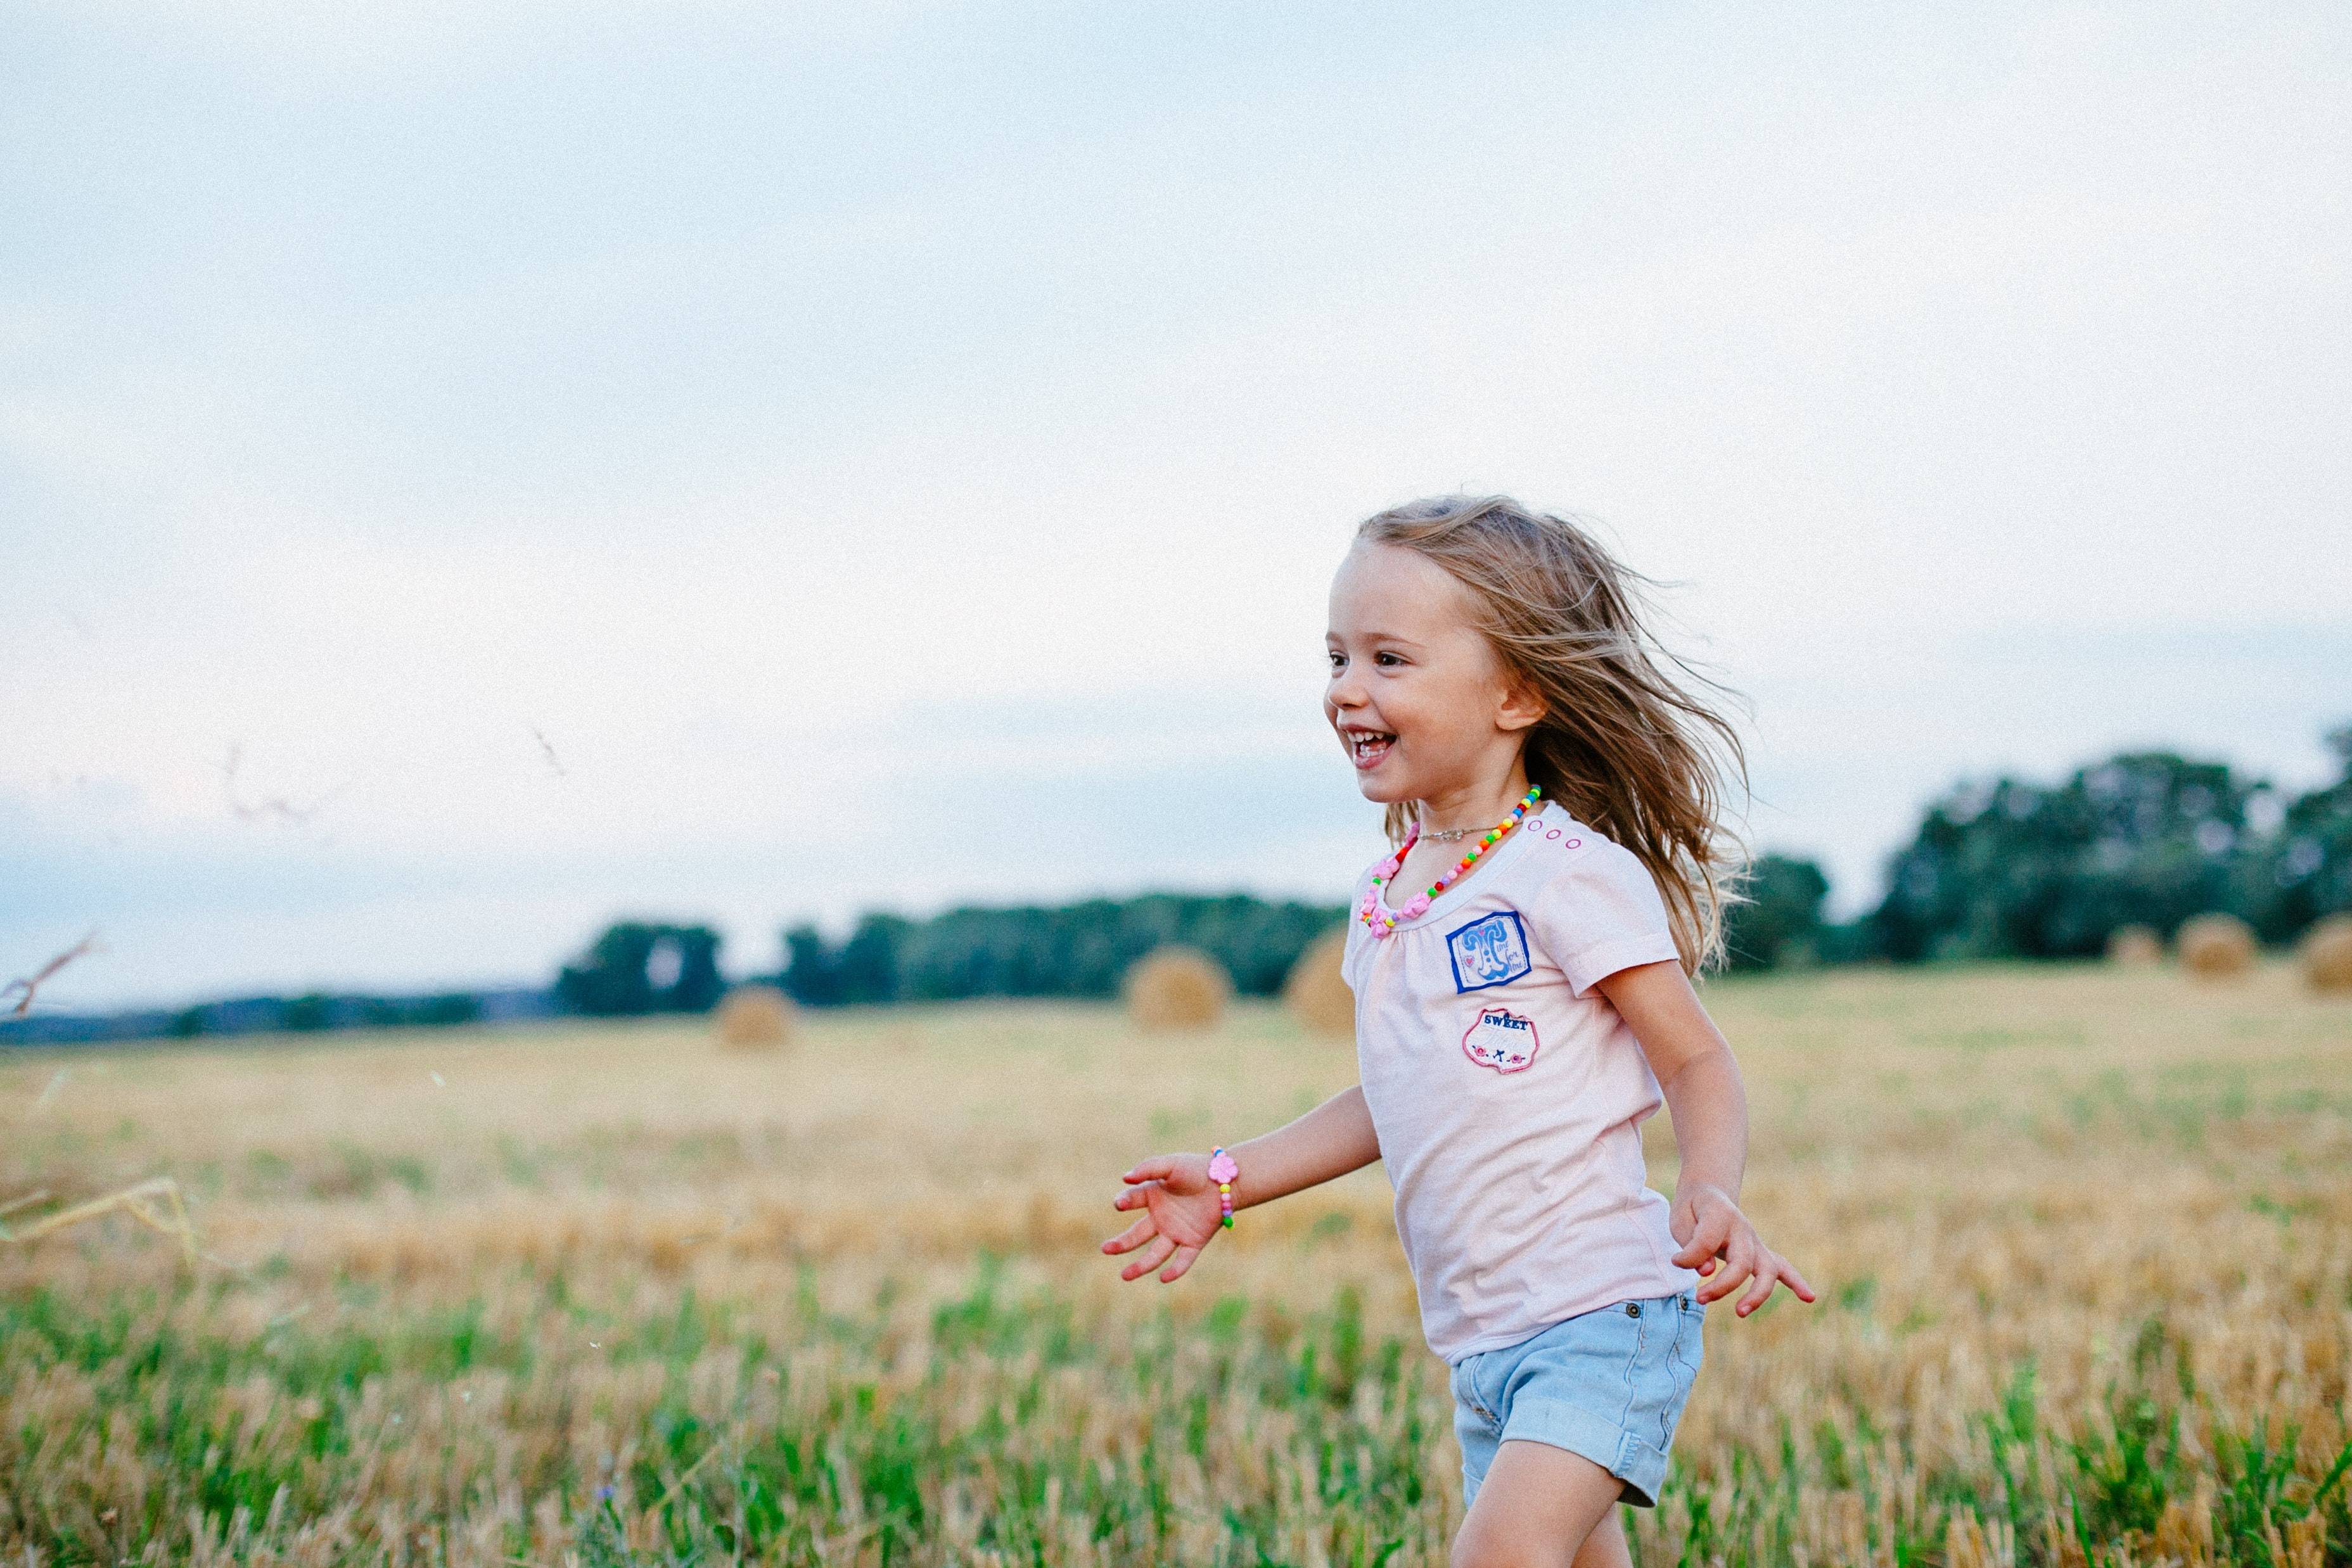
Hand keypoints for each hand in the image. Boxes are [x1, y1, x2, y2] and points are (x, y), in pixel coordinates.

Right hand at [1101, 1152, 1226, 1283]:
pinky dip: (1175, 1270)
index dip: (1125, 1202)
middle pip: (1137, 1235)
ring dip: (1141, 1266)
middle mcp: (1160, 1218)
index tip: (1120, 1204)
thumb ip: (1148, 1168)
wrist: (1226, 1181)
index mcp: (1152, 1197)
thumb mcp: (1171, 1165)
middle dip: (1121, 1243)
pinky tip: (1164, 1278)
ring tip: (1124, 1276)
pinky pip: (1183, 1260)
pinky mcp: (1194, 1242)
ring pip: (1155, 1253)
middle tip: (1105, 1249)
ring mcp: (1176, 1232)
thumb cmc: (1196, 1169)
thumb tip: (1125, 1178)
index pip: (1132, 1201)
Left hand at [1670, 1184, 1815, 1316]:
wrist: (1708, 1195)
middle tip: (1700, 1298)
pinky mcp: (1760, 1253)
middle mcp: (1742, 1228)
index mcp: (1720, 1214)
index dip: (1690, 1256)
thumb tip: (1707, 1271)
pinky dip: (1796, 1282)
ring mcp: (1755, 1242)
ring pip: (1768, 1269)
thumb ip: (1691, 1245)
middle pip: (1742, 1262)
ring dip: (1757, 1294)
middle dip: (1723, 1285)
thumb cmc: (1692, 1210)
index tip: (1676, 1261)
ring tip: (1740, 1312)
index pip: (1708, 1241)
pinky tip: (1809, 1298)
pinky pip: (1783, 1268)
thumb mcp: (1679, 1220)